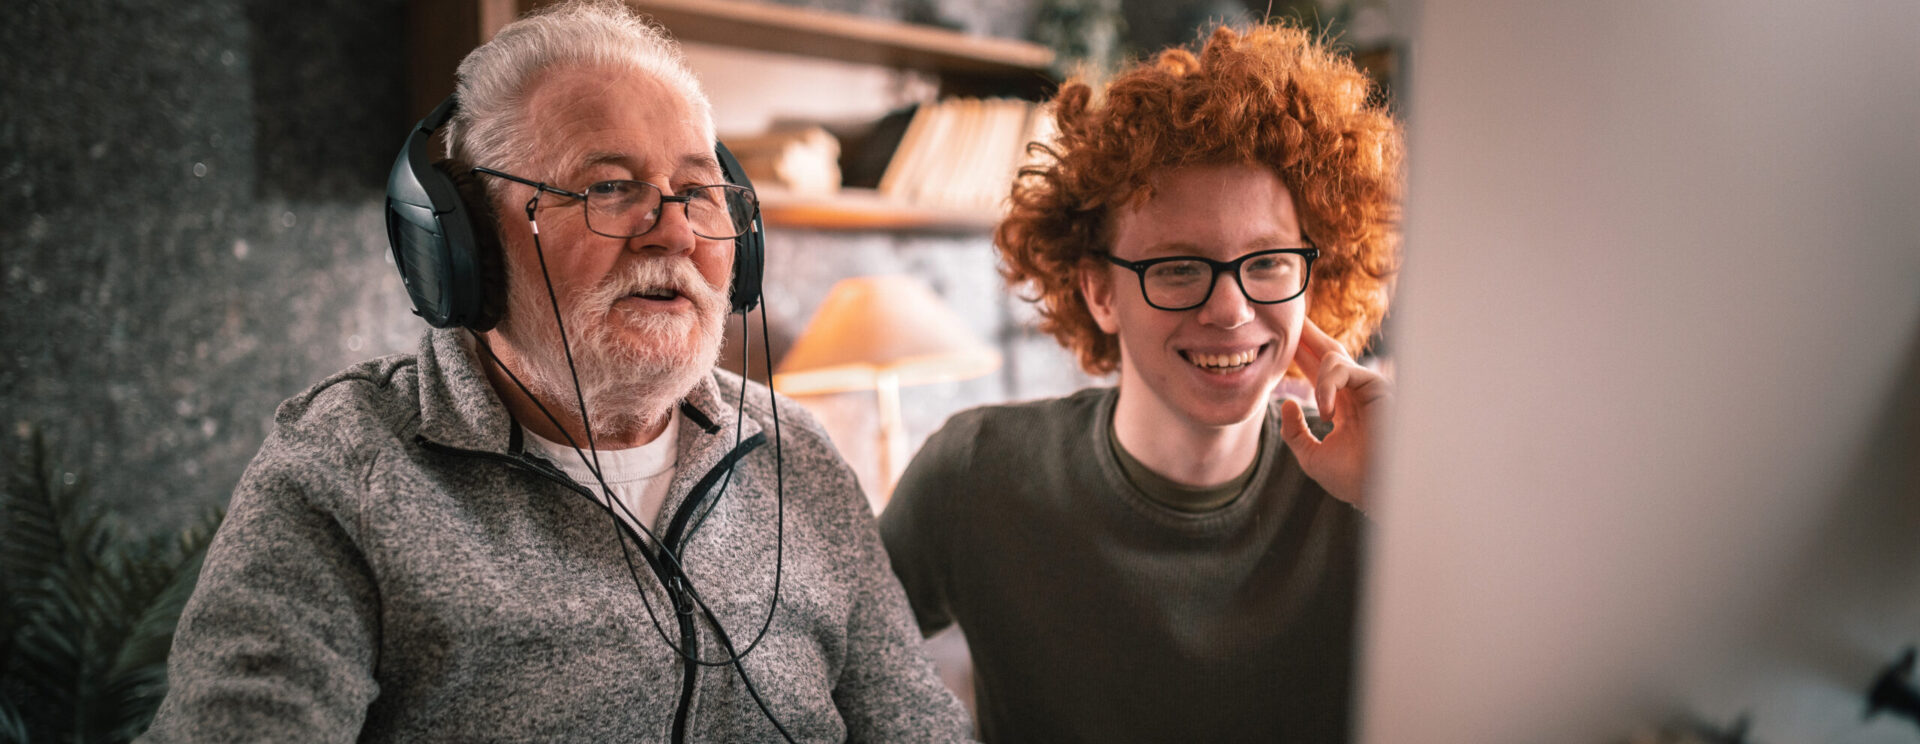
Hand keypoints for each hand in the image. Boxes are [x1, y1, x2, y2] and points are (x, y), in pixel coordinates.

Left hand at [1278, 319, 1391, 510]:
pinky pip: (1344, 370)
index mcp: (1342, 406)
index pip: (1318, 371)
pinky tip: (1327, 411)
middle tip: (1291, 315)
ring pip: (1334, 357)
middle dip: (1308, 334)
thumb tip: (1285, 403)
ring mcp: (1367, 387)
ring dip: (1315, 368)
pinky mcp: (1378, 385)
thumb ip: (1295, 432)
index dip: (1300, 353)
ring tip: (1318, 405)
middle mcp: (1355, 393)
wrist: (1376, 491)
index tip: (1284, 338)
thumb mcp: (1312, 455)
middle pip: (1329, 352)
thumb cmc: (1352, 479)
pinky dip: (1328, 385)